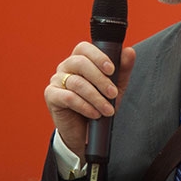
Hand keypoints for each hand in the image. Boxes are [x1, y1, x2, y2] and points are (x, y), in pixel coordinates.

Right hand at [44, 42, 135, 159]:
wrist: (85, 132)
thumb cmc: (99, 104)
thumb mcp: (116, 87)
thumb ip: (123, 69)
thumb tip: (129, 52)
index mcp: (79, 59)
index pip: (84, 48)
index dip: (98, 57)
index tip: (111, 70)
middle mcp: (65, 67)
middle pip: (80, 63)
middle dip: (100, 79)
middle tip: (113, 93)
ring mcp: (56, 80)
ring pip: (76, 82)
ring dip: (96, 97)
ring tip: (108, 110)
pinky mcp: (51, 96)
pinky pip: (68, 97)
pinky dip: (85, 106)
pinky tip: (95, 113)